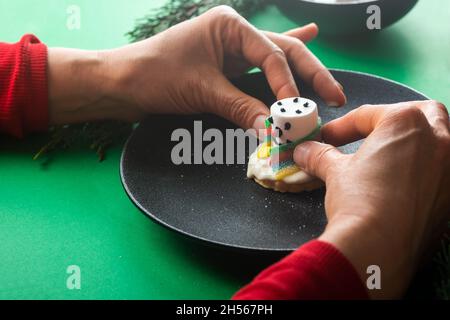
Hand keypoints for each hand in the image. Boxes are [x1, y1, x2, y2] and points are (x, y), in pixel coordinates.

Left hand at [48, 6, 345, 127]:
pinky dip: (281, 59)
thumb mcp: (203, 90)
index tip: (295, 111)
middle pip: (283, 51)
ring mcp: (231, 47)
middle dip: (309, 73)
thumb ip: (242, 108)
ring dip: (301, 71)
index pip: (272, 54)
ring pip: (275, 58)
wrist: (123, 83)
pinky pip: (259, 62)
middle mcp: (235, 32)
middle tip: (334, 94)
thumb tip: (274, 130)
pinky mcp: (227, 63)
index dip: (288, 84)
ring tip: (328, 83)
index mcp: (230, 26)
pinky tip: (310, 31)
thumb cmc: (155, 76)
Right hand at [293, 100, 449, 298]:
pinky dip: (424, 172)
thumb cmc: (361, 203)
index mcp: (406, 122)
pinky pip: (442, 174)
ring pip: (439, 142)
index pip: (369, 115)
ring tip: (388, 159)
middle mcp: (439, 139)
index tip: (327, 138)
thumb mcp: (335, 172)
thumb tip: (306, 151)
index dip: (341, 127)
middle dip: (394, 121)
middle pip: (420, 114)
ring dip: (415, 144)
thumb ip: (321, 155)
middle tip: (370, 135)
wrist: (379, 248)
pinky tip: (402, 186)